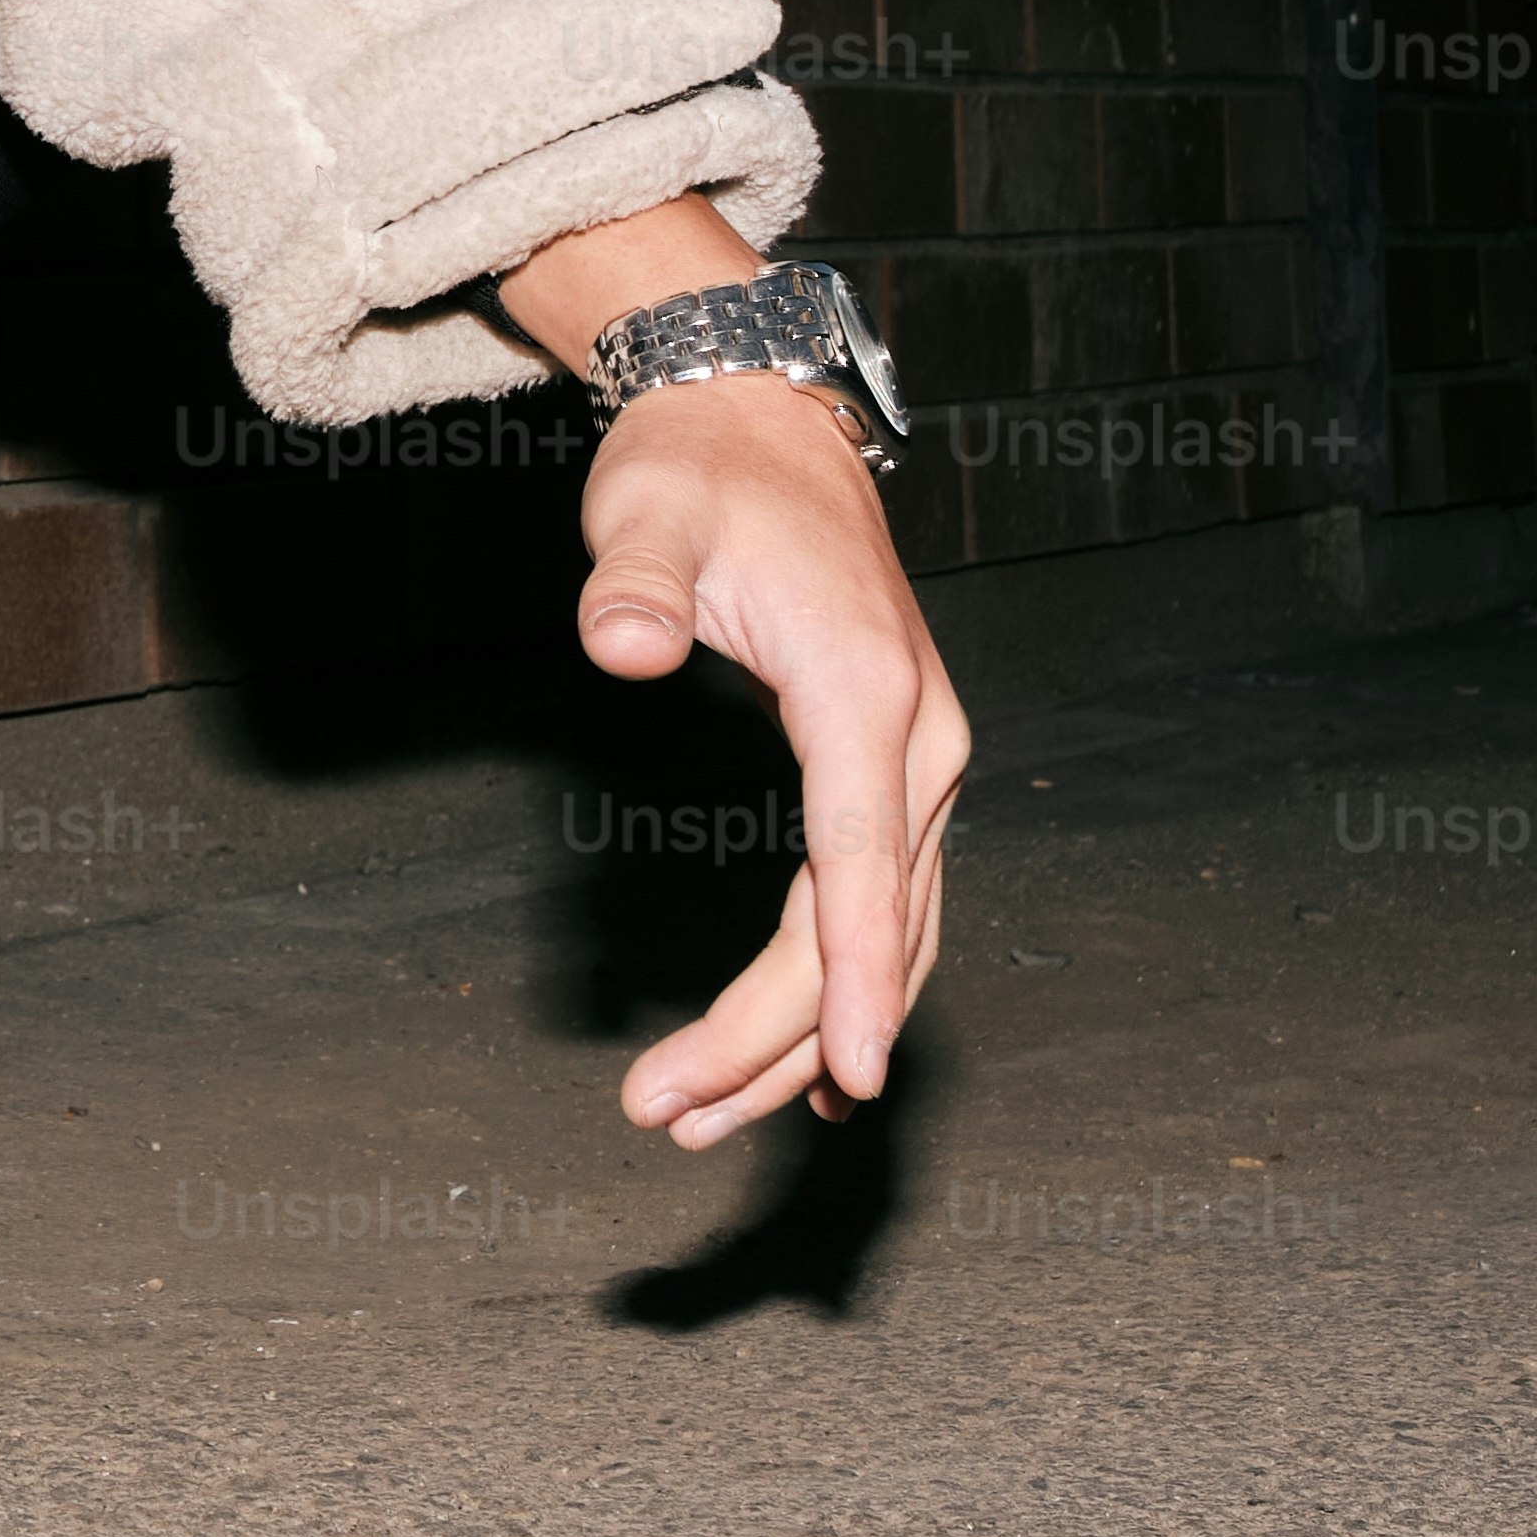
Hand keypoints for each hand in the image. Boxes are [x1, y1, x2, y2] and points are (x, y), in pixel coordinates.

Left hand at [487, 193, 974, 1148]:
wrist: (761, 420)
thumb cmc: (701, 471)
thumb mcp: (652, 513)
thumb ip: (638, 586)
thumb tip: (620, 646)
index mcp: (869, 694)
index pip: (862, 863)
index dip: (855, 976)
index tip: (851, 1076)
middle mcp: (916, 743)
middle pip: (865, 927)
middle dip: (778, 1037)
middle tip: (667, 1112)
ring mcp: (911, 766)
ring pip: (878, 936)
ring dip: (798, 1036)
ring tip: (694, 1116)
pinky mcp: (884, 778)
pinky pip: (873, 909)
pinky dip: (838, 991)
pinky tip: (797, 1071)